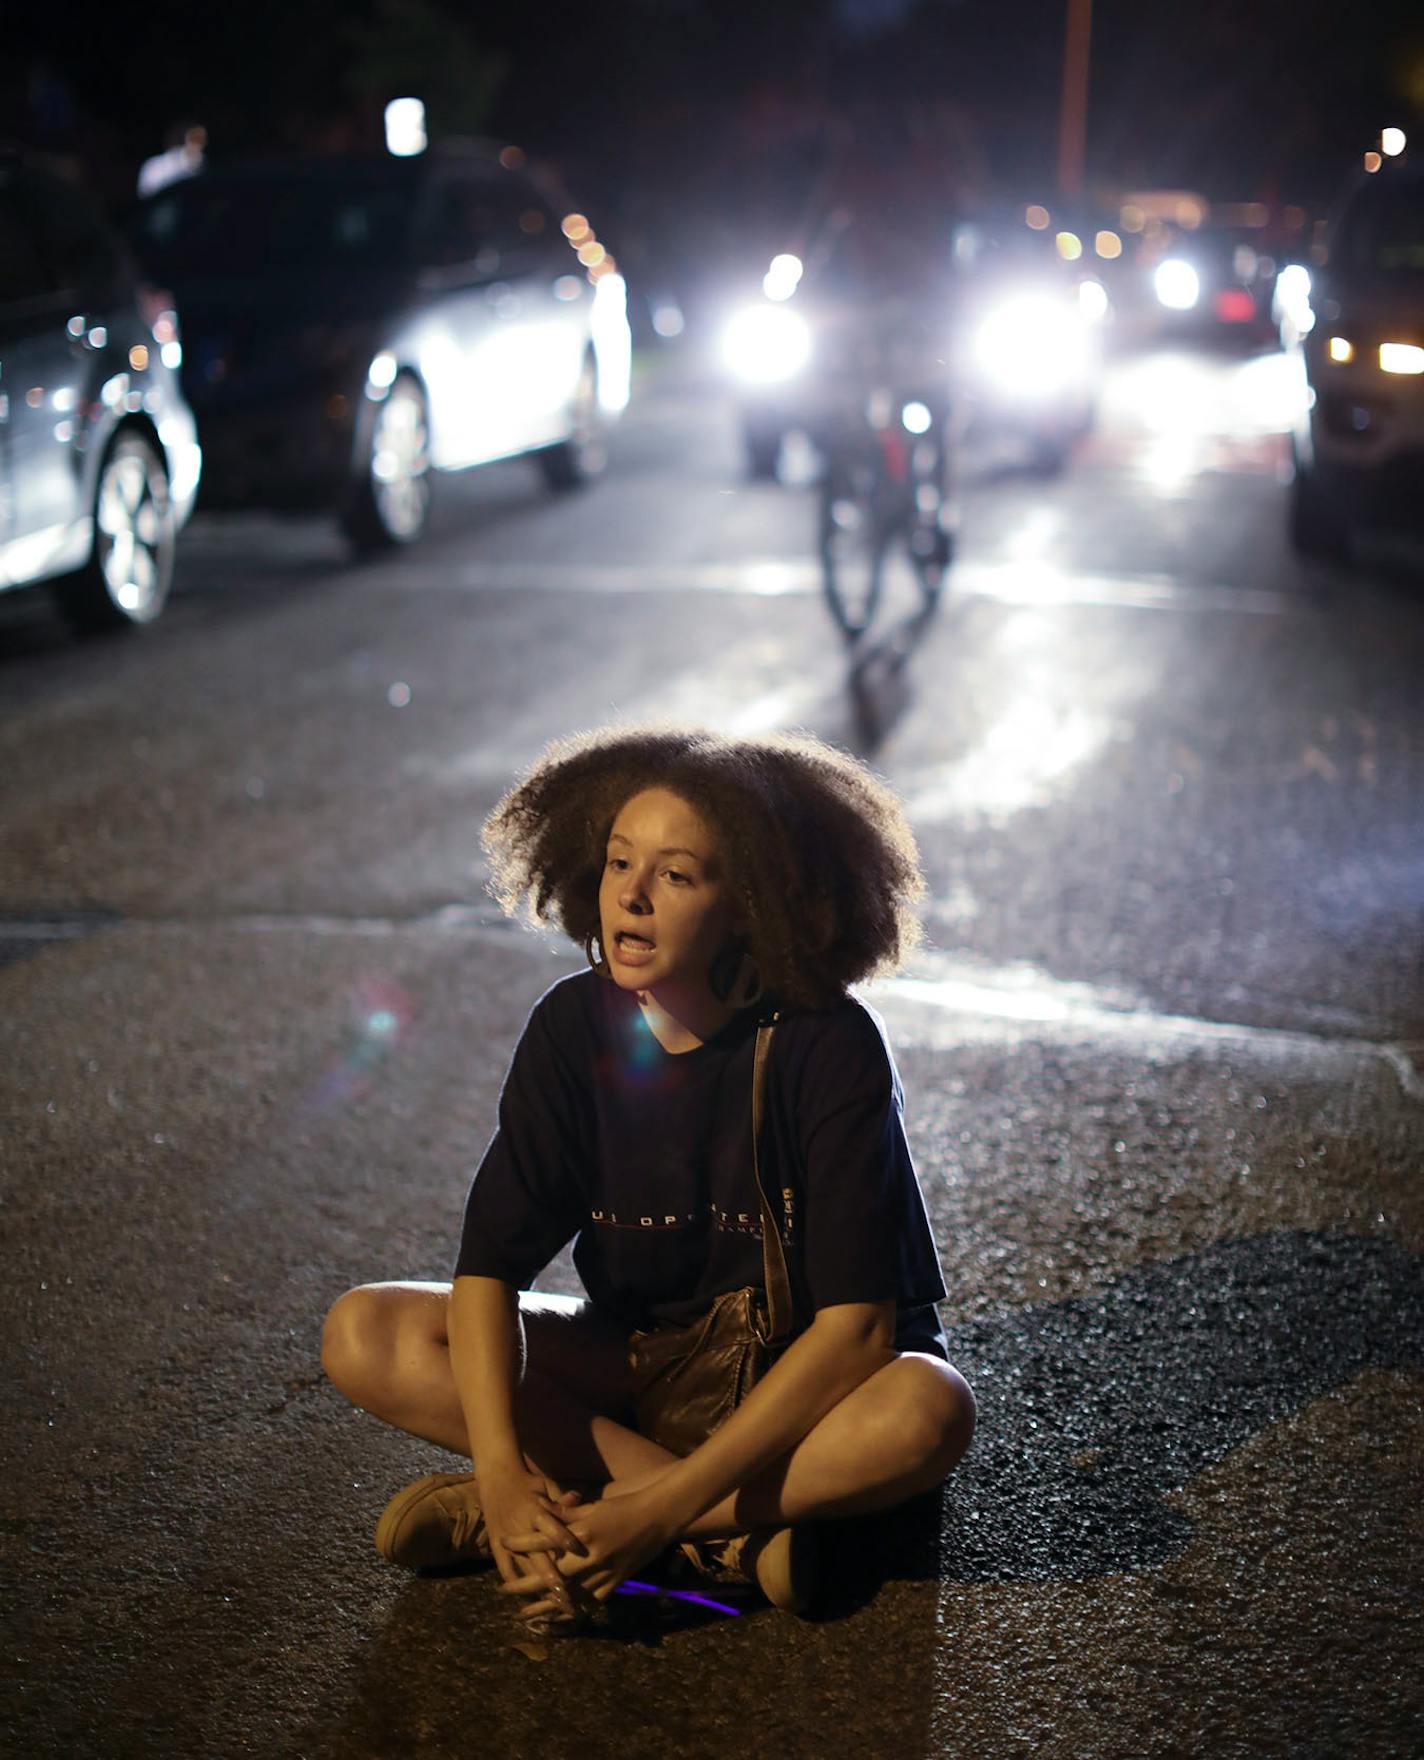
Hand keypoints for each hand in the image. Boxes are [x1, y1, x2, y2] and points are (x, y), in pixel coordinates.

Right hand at [477, 1461, 587, 1625]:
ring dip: (538, 1591)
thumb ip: (563, 1499)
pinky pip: (507, 1572)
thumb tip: (580, 1498)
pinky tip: (529, 1604)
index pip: (551, 1529)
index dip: (564, 1540)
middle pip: (539, 1560)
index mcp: (535, 1511)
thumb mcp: (547, 1486)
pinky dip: (517, 1587)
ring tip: (553, 1610)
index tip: (579, 1555)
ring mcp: (507, 1541)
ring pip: (524, 1572)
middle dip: (554, 1583)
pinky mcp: (497, 1548)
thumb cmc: (529, 1483)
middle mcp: (521, 1529)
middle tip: (569, 1601)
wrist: (496, 1479)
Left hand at [501, 1481, 680, 1612]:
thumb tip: (540, 1506)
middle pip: (550, 1576)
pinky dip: (571, 1612)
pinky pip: (589, 1603)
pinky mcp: (614, 1584)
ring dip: (543, 1607)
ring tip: (524, 1615)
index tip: (502, 1543)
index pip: (544, 1539)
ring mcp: (603, 1573)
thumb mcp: (593, 1505)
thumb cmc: (624, 1507)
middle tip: (504, 1589)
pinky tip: (558, 1618)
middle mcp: (590, 1557)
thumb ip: (566, 1510)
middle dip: (525, 1585)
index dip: (521, 1542)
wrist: (659, 1518)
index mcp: (583, 1532)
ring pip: (567, 1596)